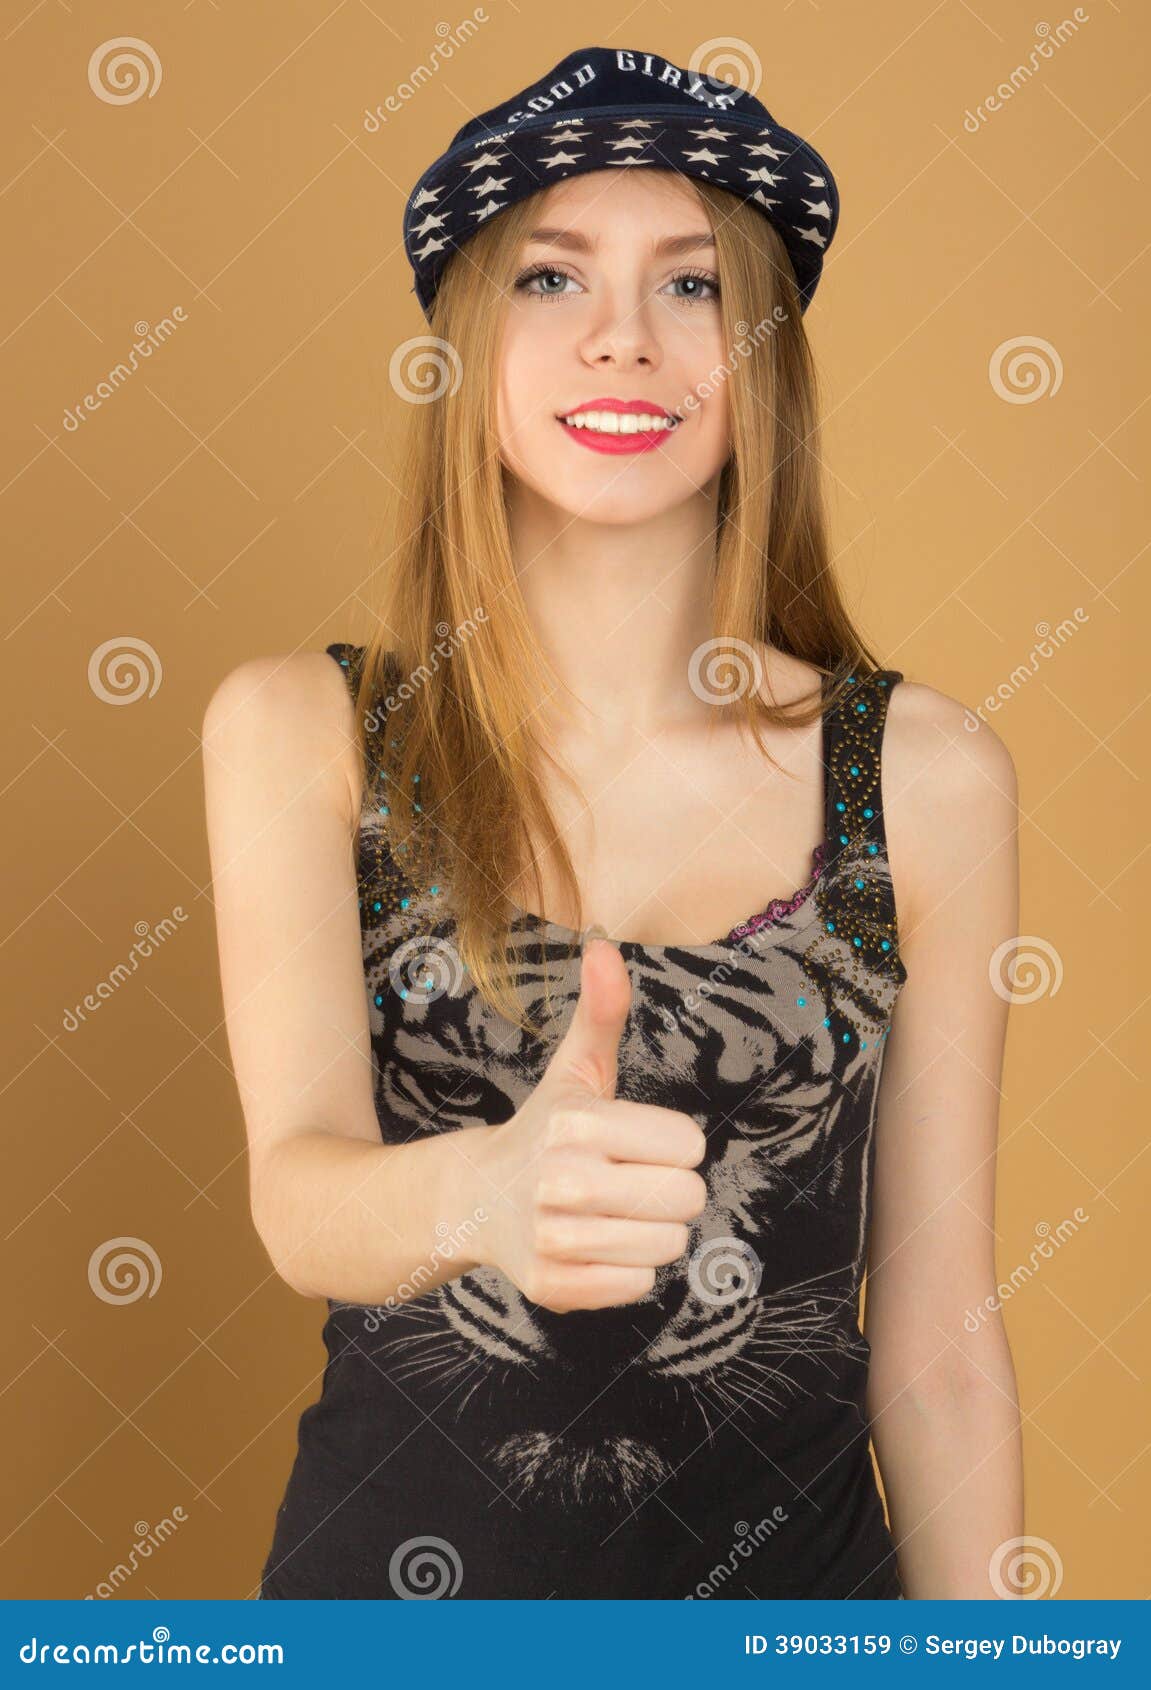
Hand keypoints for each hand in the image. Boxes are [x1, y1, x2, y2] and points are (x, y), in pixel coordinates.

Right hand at [471, 936, 707, 1311]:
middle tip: (626, 1180)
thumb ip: (602, 1012)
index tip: (633, 1141)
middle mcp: (562, 1180)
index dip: (670, 1143)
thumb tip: (604, 944)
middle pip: (687, 1198)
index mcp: (577, 1122)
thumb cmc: (546, 1129)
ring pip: (669, 1245)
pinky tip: (593, 1245)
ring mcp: (554, 1238)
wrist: (475, 1200)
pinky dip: (626, 1270)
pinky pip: (639, 1285)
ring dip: (651, 1231)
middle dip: (668, 1190)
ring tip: (610, 1214)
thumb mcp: (575, 1068)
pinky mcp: (553, 1286)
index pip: (690, 1144)